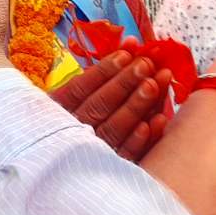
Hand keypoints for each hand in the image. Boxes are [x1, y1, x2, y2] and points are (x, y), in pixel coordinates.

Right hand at [51, 46, 172, 160]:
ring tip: (155, 84)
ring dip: (136, 106)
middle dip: (124, 83)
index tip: (126, 54)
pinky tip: (158, 121)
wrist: (58, 170)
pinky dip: (140, 140)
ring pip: (113, 130)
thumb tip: (131, 42)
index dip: (103, 70)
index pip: (79, 89)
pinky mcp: (109, 171)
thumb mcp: (77, 95)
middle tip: (146, 64)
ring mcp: (90, 154)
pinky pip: (125, 157)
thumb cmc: (76, 119)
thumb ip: (102, 72)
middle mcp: (70, 133)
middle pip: (98, 106)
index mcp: (57, 111)